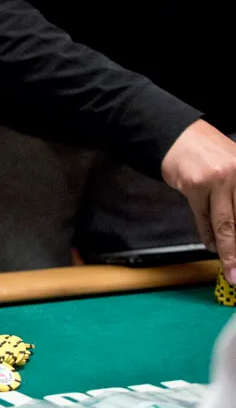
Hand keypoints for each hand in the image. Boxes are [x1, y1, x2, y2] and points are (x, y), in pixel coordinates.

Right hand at [163, 120, 235, 283]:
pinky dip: (208, 235)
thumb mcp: (235, 170)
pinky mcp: (194, 185)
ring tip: (232, 271)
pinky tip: (211, 246)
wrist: (178, 136)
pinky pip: (203, 218)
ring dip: (229, 252)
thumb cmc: (210, 154)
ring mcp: (217, 180)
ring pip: (227, 224)